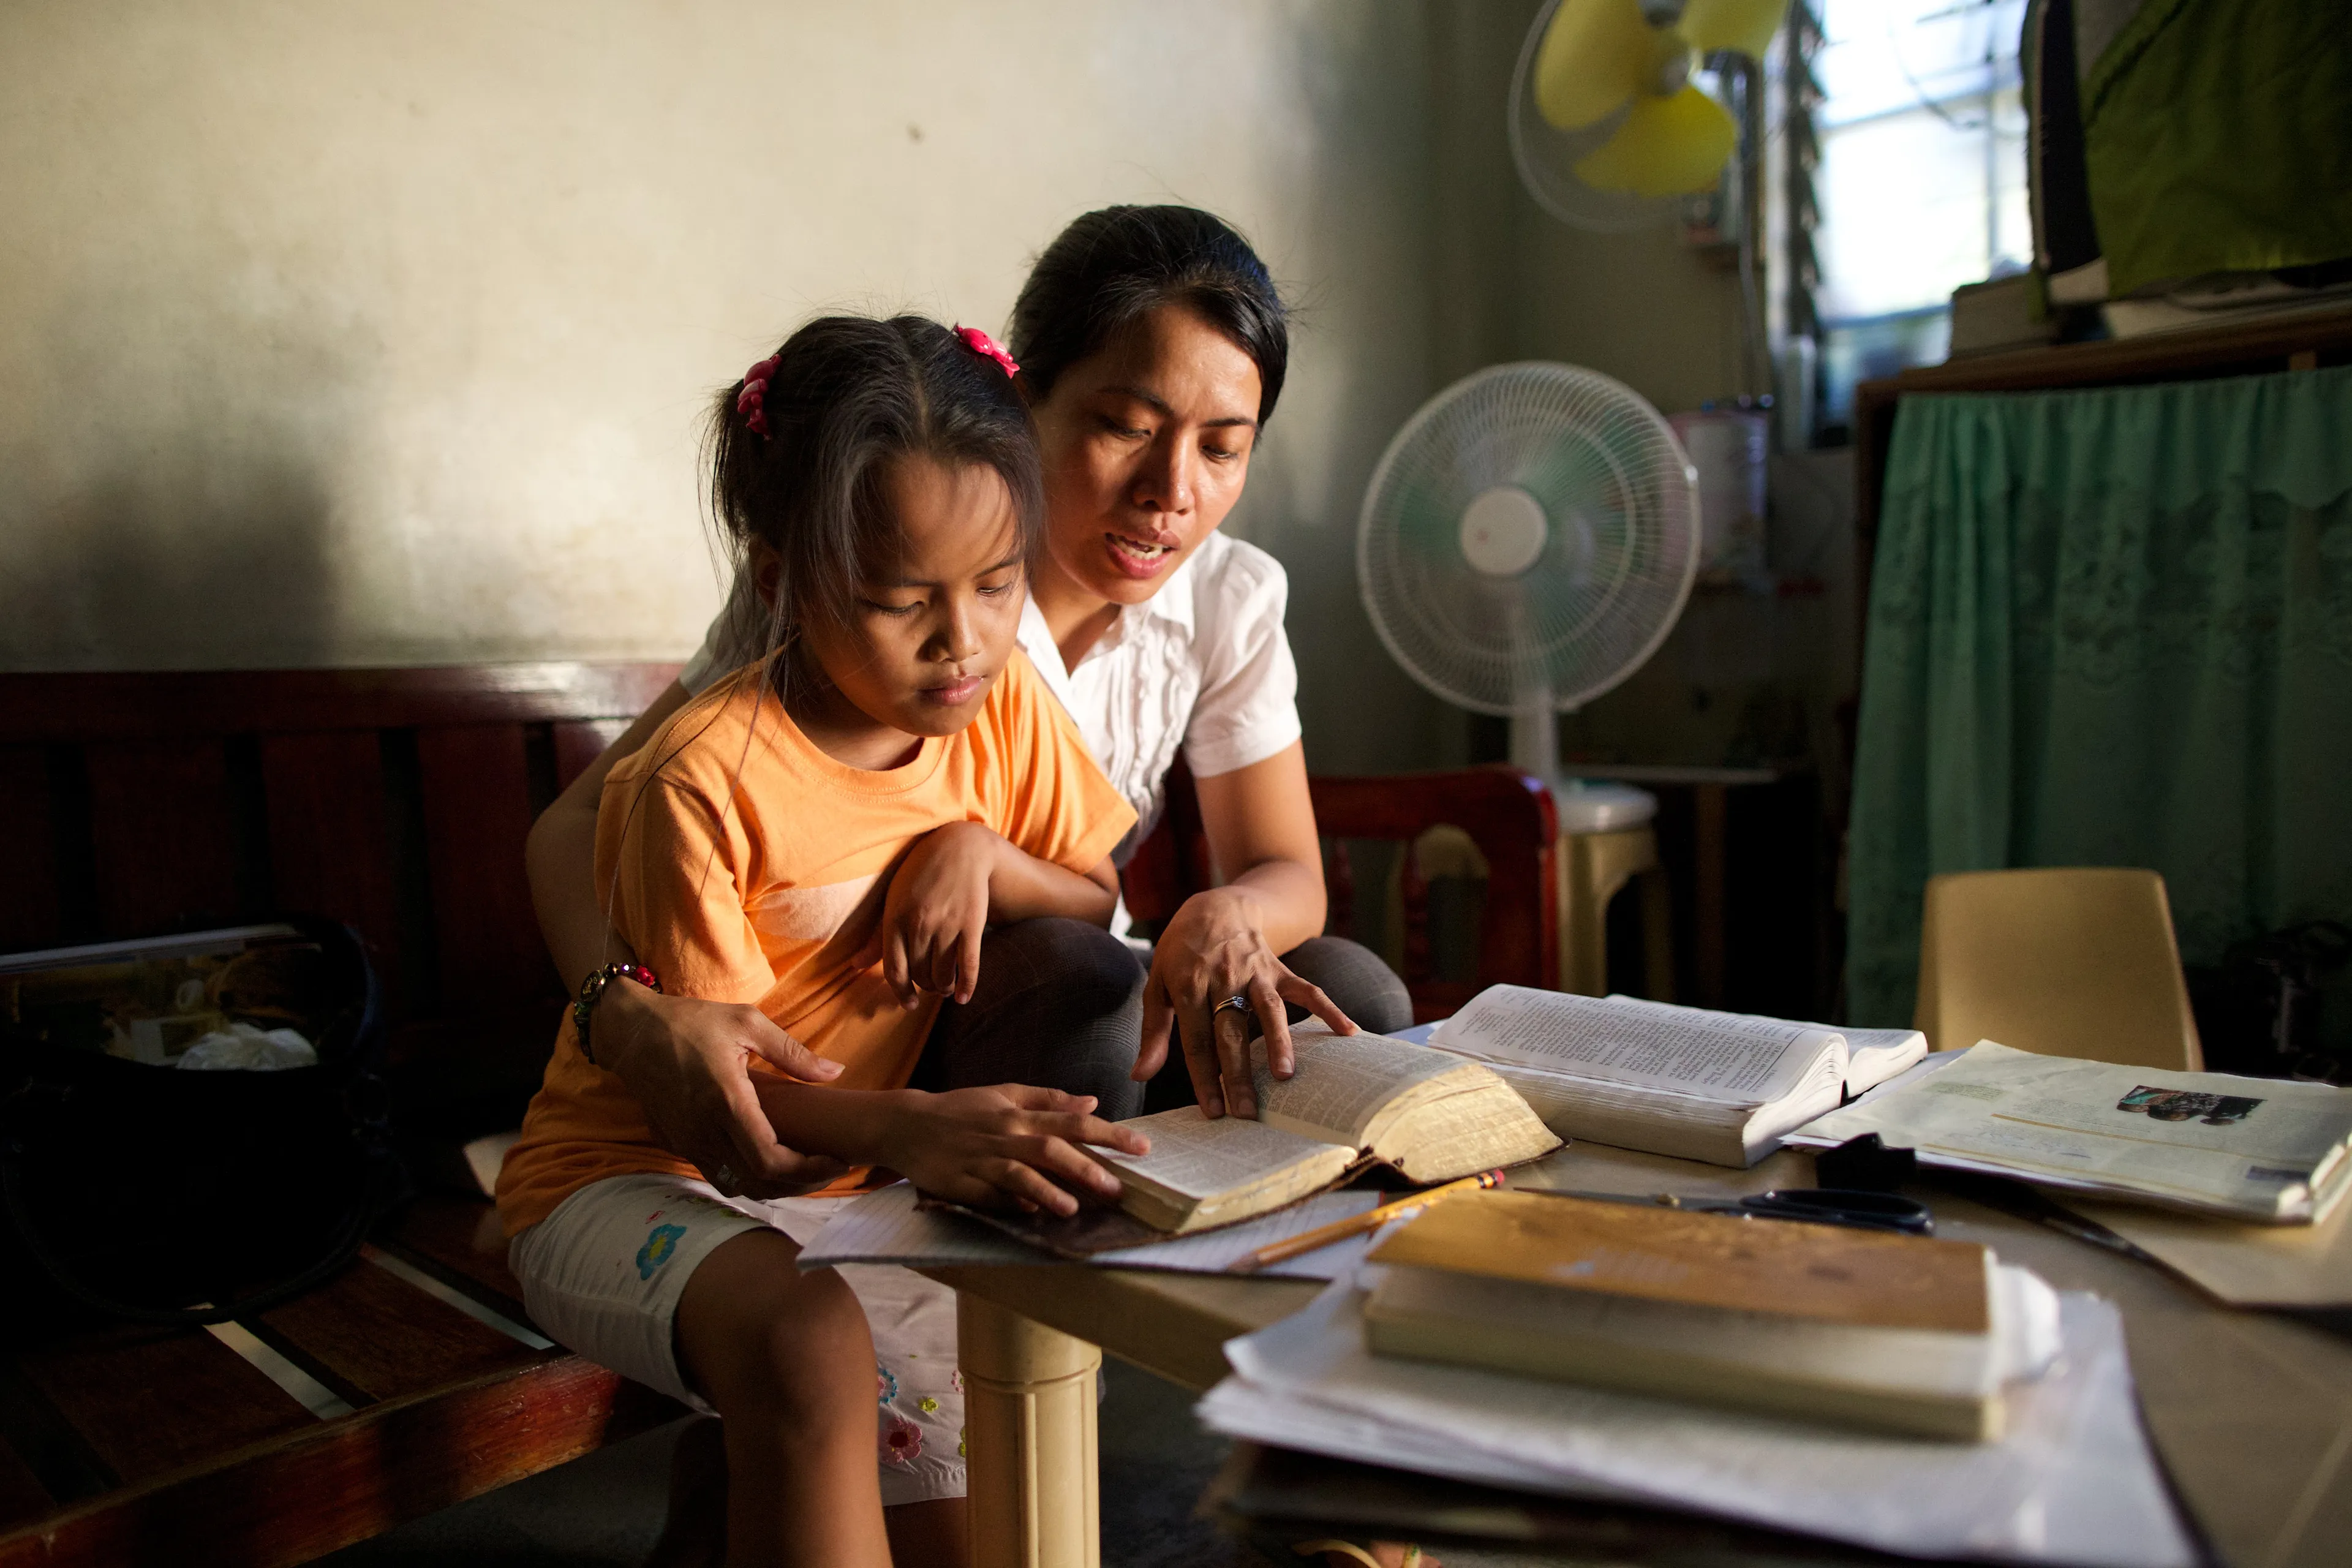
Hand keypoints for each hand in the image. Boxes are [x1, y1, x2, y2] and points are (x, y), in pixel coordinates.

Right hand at [595, 980, 849, 1197]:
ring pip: (736, 1186)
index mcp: (725, 1100)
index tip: (837, 1162)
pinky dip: (746, 1178)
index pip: (769, 1160)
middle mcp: (703, 1130)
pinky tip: (768, 1161)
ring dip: (773, 1188)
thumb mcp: (747, 1023)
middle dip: (800, 1185)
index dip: (808, 1171)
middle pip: (758, 1183)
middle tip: (830, 1172)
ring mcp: (686, 1142)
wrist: (630, 1031)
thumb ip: (793, 1054)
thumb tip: (836, 1072)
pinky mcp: (675, 1144)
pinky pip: (716, 1174)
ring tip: (804, 1171)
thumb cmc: (691, 1021)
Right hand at [868, 1084, 1151, 1215]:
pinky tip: (1029, 1214)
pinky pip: (988, 1196)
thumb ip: (1049, 1098)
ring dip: (1046, 1191)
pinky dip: (1009, 1204)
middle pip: (1050, 1150)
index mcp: (1019, 1114)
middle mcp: (1005, 1136)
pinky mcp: (960, 1184)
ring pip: (1018, 1175)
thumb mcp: (1005, 1093)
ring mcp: (981, 1161)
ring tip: (1073, 1208)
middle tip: (1118, 1188)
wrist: (907, 1124)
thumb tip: (1093, 1101)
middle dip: (1085, 1169)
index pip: (1073, 1122)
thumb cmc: (962, 1109)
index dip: (1109, 1134)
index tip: (1143, 1148)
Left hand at [880, 822, 1007, 1008]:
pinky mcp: (972, 924)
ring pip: (943, 974)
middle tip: (931, 987)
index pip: (894, 970)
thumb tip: (854, 966)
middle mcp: (919, 924)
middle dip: (925, 987)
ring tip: (946, 986)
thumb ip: (877, 936)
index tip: (909, 1004)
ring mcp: (947, 925)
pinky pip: (969, 965)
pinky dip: (967, 986)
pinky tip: (964, 997)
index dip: (901, 993)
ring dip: (944, 987)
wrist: (961, 847)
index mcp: (895, 919)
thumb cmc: (921, 874)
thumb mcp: (893, 899)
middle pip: (920, 975)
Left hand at [1130, 887, 1356, 1118]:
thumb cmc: (1181, 953)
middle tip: (1246, 1113)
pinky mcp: (1279, 968)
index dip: (1203, 1077)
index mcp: (1189, 986)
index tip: (1212, 1111)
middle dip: (1238, 1074)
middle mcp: (1223, 979)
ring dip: (1278, 1042)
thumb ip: (1152, 1032)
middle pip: (1231, 1032)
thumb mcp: (1157, 985)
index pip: (1196, 1040)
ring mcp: (1255, 973)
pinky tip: (1348, 1032)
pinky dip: (1328, 1009)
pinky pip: (1306, 989)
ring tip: (1286, 1075)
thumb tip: (1138, 1076)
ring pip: (1268, 1010)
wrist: (1216, 905)